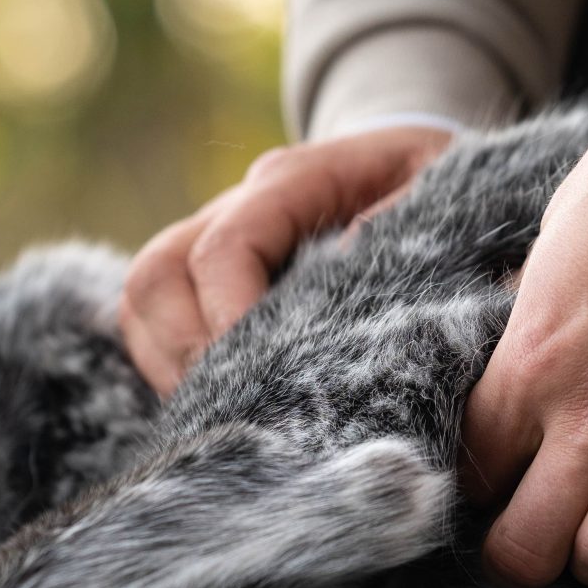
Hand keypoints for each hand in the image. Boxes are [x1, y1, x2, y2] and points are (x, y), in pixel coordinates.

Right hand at [120, 124, 456, 391]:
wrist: (420, 171)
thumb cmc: (440, 188)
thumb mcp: (444, 193)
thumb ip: (403, 230)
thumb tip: (345, 276)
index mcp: (292, 180)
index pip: (225, 247)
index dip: (230, 316)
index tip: (264, 374)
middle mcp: (236, 208)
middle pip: (157, 274)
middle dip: (184, 351)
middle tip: (235, 410)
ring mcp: (211, 244)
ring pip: (143, 304)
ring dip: (170, 367)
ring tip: (224, 416)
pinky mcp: (207, 284)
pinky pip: (154, 327)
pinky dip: (172, 370)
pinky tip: (221, 408)